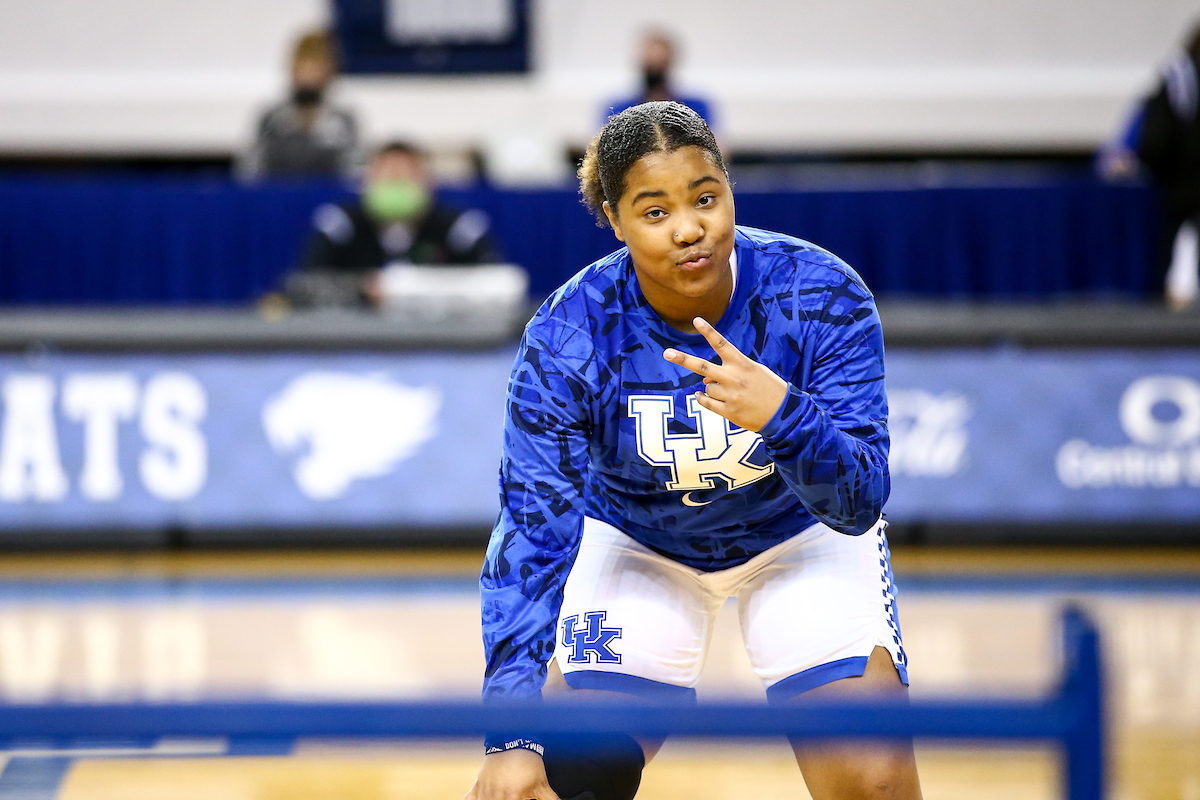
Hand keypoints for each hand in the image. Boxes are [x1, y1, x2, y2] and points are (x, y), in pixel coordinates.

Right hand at [464, 749, 559, 799]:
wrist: (513, 739)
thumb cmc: (528, 760)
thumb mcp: (542, 783)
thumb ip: (550, 799)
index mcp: (512, 796)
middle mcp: (496, 794)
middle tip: (512, 798)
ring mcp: (485, 789)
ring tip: (501, 798)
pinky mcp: (477, 784)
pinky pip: (468, 799)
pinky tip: (483, 799)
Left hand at [663, 317, 788, 432]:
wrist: (784, 413)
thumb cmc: (769, 388)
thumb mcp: (754, 372)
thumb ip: (729, 371)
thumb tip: (706, 380)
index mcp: (742, 364)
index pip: (721, 344)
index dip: (708, 331)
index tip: (696, 320)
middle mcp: (733, 378)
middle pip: (702, 366)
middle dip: (683, 359)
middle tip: (667, 353)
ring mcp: (729, 395)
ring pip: (707, 387)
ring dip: (711, 387)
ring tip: (729, 392)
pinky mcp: (728, 411)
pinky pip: (706, 403)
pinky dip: (702, 398)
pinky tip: (702, 396)